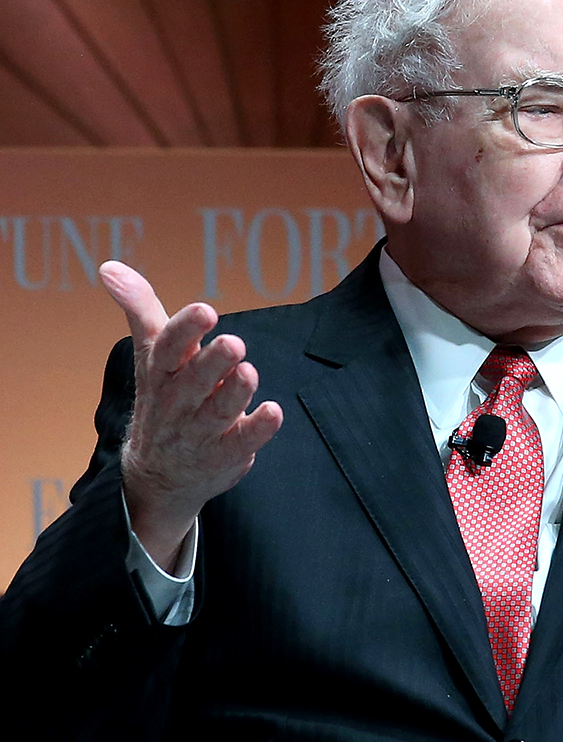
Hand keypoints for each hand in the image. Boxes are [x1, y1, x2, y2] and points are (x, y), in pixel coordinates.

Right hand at [99, 261, 282, 570]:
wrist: (160, 475)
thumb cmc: (164, 398)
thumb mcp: (152, 355)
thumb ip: (141, 310)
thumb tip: (110, 266)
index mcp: (160, 373)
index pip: (167, 349)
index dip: (185, 330)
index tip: (205, 311)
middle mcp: (177, 403)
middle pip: (193, 381)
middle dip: (212, 362)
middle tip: (233, 342)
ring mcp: (200, 432)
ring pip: (218, 411)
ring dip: (235, 392)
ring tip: (249, 372)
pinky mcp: (225, 454)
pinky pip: (241, 442)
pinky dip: (258, 429)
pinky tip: (274, 412)